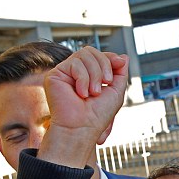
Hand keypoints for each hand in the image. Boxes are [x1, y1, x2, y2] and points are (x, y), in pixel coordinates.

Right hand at [37, 47, 129, 166]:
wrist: (83, 127)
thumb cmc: (97, 115)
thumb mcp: (116, 91)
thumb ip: (120, 72)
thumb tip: (123, 56)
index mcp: (88, 75)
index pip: (98, 55)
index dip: (109, 57)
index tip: (119, 63)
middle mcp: (75, 73)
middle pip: (91, 51)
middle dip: (104, 65)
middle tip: (105, 83)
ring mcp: (65, 73)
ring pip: (84, 54)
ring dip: (94, 74)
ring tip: (93, 93)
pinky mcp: (55, 75)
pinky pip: (75, 63)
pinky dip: (83, 79)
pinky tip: (81, 94)